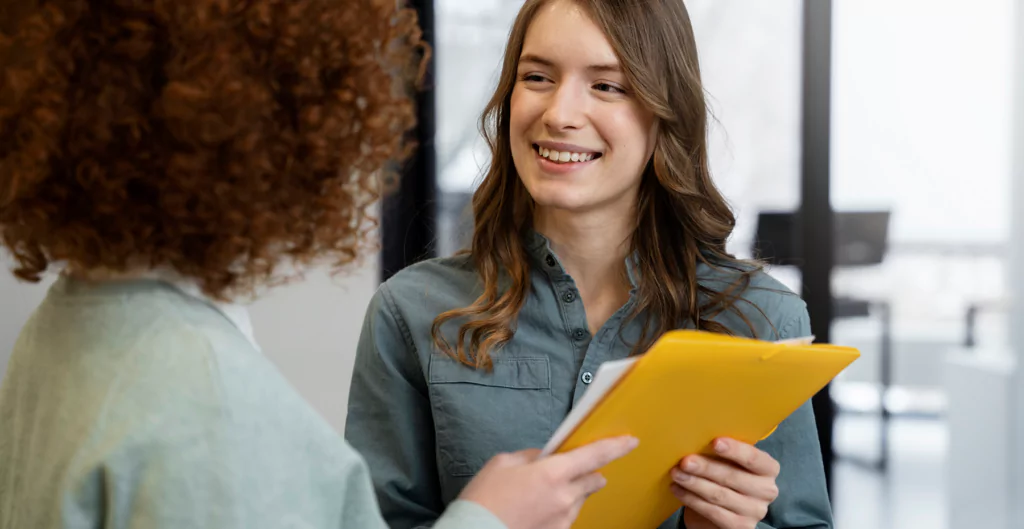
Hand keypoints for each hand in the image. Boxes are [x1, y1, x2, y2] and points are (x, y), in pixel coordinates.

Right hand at [458, 436, 638, 528]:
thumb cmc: (484, 499)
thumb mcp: (503, 463)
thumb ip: (531, 456)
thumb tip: (544, 457)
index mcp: (553, 473)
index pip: (595, 455)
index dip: (616, 446)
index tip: (630, 441)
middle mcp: (565, 497)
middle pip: (593, 480)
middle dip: (588, 473)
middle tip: (569, 471)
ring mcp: (563, 520)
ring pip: (579, 500)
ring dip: (570, 493)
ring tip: (540, 496)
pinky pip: (566, 518)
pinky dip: (558, 511)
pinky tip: (536, 511)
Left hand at [671, 437, 779, 528]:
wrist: (723, 508)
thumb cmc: (725, 475)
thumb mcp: (729, 461)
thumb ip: (722, 450)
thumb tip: (697, 434)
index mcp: (768, 468)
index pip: (754, 458)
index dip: (735, 450)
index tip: (715, 442)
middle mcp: (767, 490)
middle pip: (733, 477)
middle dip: (706, 468)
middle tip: (685, 461)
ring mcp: (755, 511)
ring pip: (720, 495)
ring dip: (694, 483)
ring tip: (676, 473)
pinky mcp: (740, 527)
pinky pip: (712, 512)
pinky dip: (692, 499)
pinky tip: (678, 489)